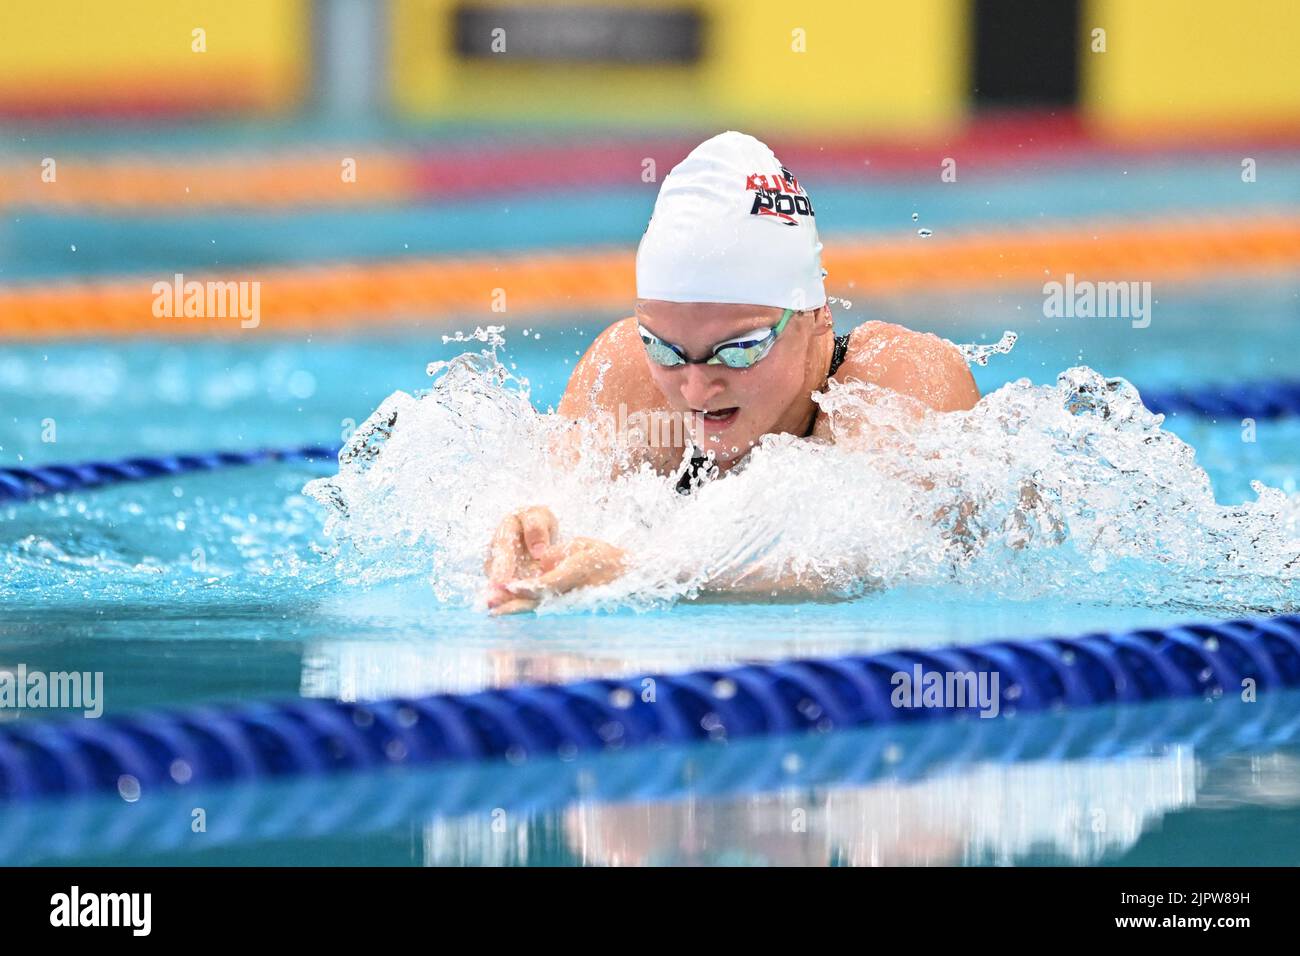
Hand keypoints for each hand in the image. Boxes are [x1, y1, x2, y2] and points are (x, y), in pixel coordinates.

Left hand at [486, 535, 625, 615]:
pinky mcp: (571, 612)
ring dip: (518, 612)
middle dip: (516, 605)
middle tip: (491, 606)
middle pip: (542, 602)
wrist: (628, 577)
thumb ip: (558, 554)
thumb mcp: (581, 546)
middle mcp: (577, 591)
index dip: (529, 586)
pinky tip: (510, 614)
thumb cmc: (604, 558)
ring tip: (494, 612)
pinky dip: (527, 613)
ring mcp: (575, 605)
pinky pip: (547, 613)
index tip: (509, 586)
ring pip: (542, 610)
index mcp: (580, 571)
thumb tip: (539, 562)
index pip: (551, 583)